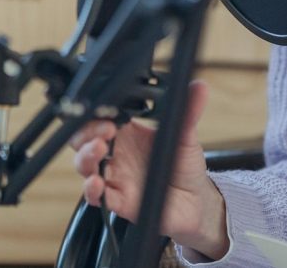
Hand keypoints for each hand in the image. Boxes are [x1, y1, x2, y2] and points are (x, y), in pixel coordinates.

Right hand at [70, 79, 228, 259]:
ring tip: (99, 148)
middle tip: (106, 128)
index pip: (103, 116)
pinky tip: (96, 182)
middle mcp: (118, 153)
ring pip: (86, 165)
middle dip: (87, 130)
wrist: (195, 200)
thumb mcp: (187, 135)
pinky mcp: (119, 200)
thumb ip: (189, 111)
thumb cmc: (185, 164)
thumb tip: (200, 86)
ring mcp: (116, 176)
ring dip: (86, 155)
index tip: (107, 106)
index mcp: (130, 132)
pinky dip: (92, 190)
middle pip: (85, 139)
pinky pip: (97, 197)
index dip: (99, 109)